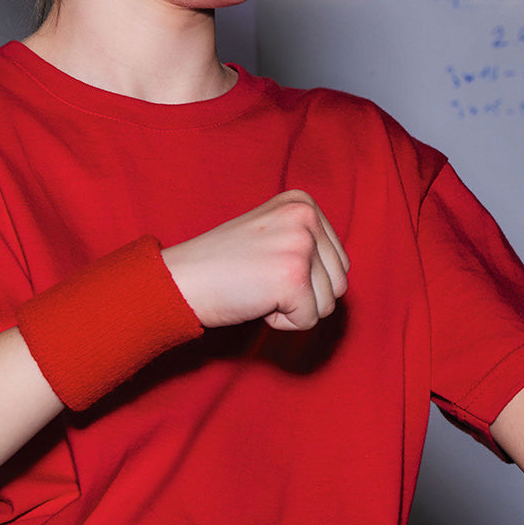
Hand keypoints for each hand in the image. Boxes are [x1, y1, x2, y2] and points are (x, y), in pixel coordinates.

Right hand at [162, 190, 349, 331]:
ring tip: (258, 287)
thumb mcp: (273, 233)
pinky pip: (308, 321)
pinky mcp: (293, 278)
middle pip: (339, 283)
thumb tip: (341, 275)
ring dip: (293, 308)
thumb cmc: (223, 264)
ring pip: (328, 304)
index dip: (304, 277)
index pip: (338, 261)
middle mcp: (305, 217)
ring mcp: (300, 245)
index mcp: (303, 203)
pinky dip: (281, 322)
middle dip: (303, 295)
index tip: (266, 265)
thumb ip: (308, 243)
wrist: (182, 279)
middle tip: (260, 279)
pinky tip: (254, 300)